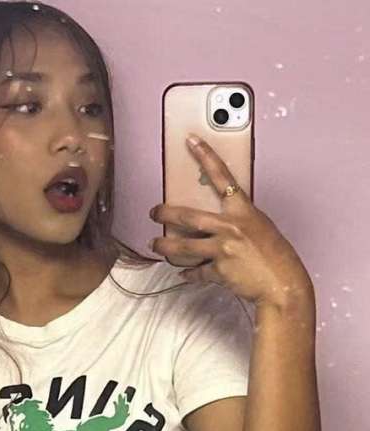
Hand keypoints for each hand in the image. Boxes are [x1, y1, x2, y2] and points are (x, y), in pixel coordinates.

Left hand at [149, 134, 313, 309]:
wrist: (282, 285)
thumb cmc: (277, 257)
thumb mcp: (260, 228)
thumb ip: (238, 222)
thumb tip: (219, 225)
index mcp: (243, 211)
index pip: (222, 177)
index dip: (206, 156)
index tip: (191, 141)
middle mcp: (230, 227)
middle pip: (188, 216)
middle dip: (165, 213)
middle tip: (154, 212)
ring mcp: (222, 250)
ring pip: (183, 247)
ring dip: (165, 247)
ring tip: (155, 245)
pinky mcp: (218, 271)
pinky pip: (197, 271)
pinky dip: (190, 273)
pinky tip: (184, 273)